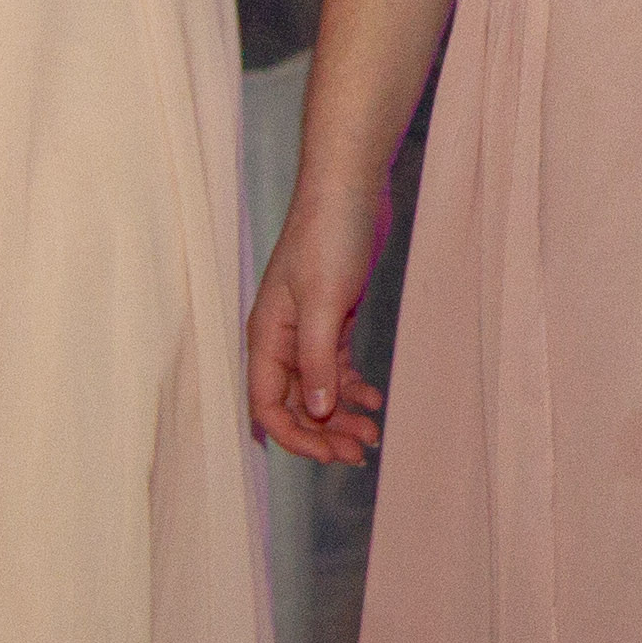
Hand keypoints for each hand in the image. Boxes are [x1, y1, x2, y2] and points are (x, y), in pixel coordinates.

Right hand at [246, 176, 390, 465]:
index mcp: (267, 337)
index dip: (296, 437)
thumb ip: (318, 358)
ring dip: (340, 415)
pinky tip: (374, 400)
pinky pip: (335, 366)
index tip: (332, 455)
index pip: (268, 406)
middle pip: (294, 404)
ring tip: (372, 434)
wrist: (348, 187)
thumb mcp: (325, 301)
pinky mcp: (331, 316)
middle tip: (360, 452)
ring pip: (317, 388)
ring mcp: (306, 328)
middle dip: (323, 433)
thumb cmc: (329, 237)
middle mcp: (281, 339)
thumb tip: (316, 411)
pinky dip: (352, 387)